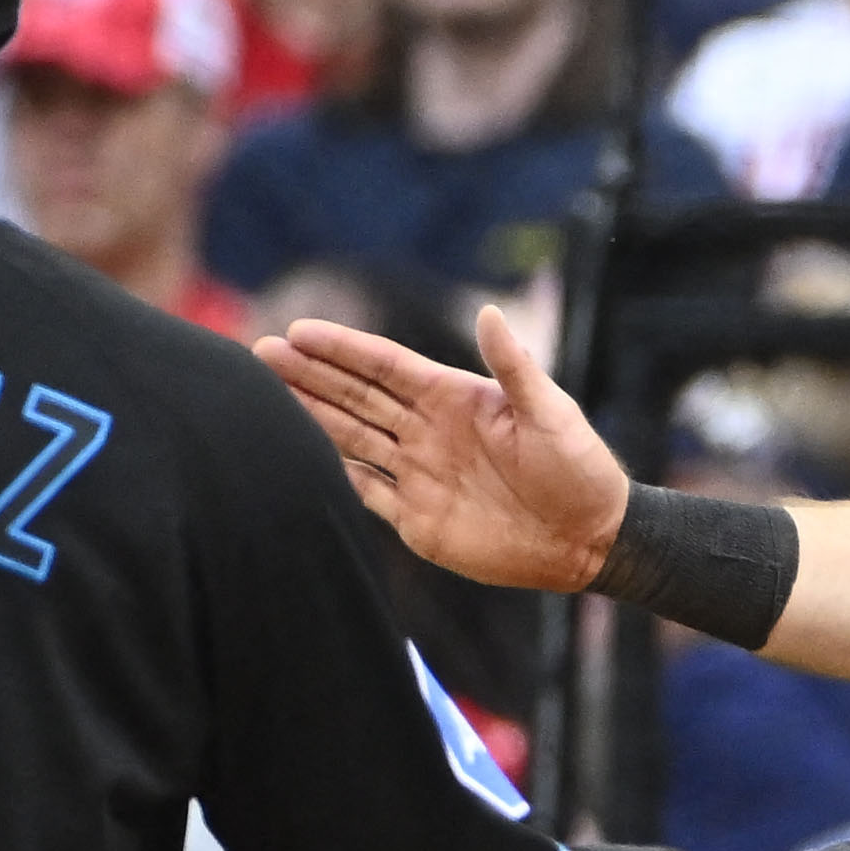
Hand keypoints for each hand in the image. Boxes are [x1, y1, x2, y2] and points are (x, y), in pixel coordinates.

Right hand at [262, 302, 628, 593]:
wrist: (590, 539)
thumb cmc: (579, 469)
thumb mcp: (550, 413)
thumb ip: (515, 367)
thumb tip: (490, 311)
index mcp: (454, 398)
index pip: (384, 367)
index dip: (341, 349)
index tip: (298, 331)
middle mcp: (428, 432)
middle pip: (355, 397)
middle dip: (309, 375)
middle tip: (259, 354)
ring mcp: (419, 474)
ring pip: (351, 439)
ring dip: (310, 417)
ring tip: (266, 395)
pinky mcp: (418, 519)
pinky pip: (365, 492)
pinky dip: (334, 476)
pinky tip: (300, 458)